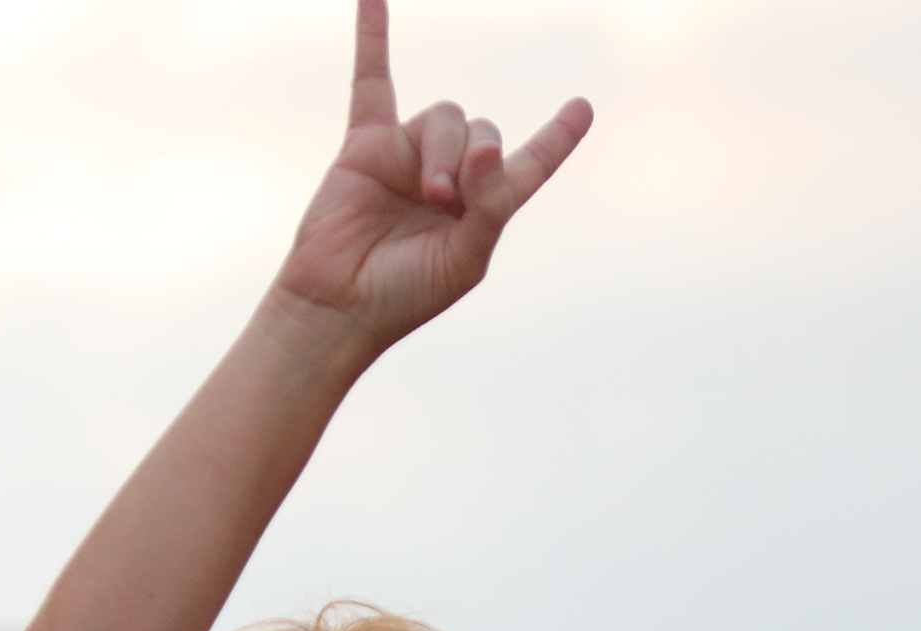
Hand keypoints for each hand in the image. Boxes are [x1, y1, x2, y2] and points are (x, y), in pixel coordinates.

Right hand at [274, 0, 591, 355]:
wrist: (338, 304)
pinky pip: (373, 79)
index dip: (556, 139)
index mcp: (484, 208)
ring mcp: (408, 156)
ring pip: (445, 115)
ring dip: (441, 151)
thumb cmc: (405, 295)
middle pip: (483, 130)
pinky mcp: (366, 146)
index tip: (582, 109)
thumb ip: (490, 203)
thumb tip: (488, 146)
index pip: (530, 164)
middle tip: (444, 203)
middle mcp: (451, 176)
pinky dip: (373, 35)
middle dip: (471, 162)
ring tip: (426, 195)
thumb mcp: (466, 258)